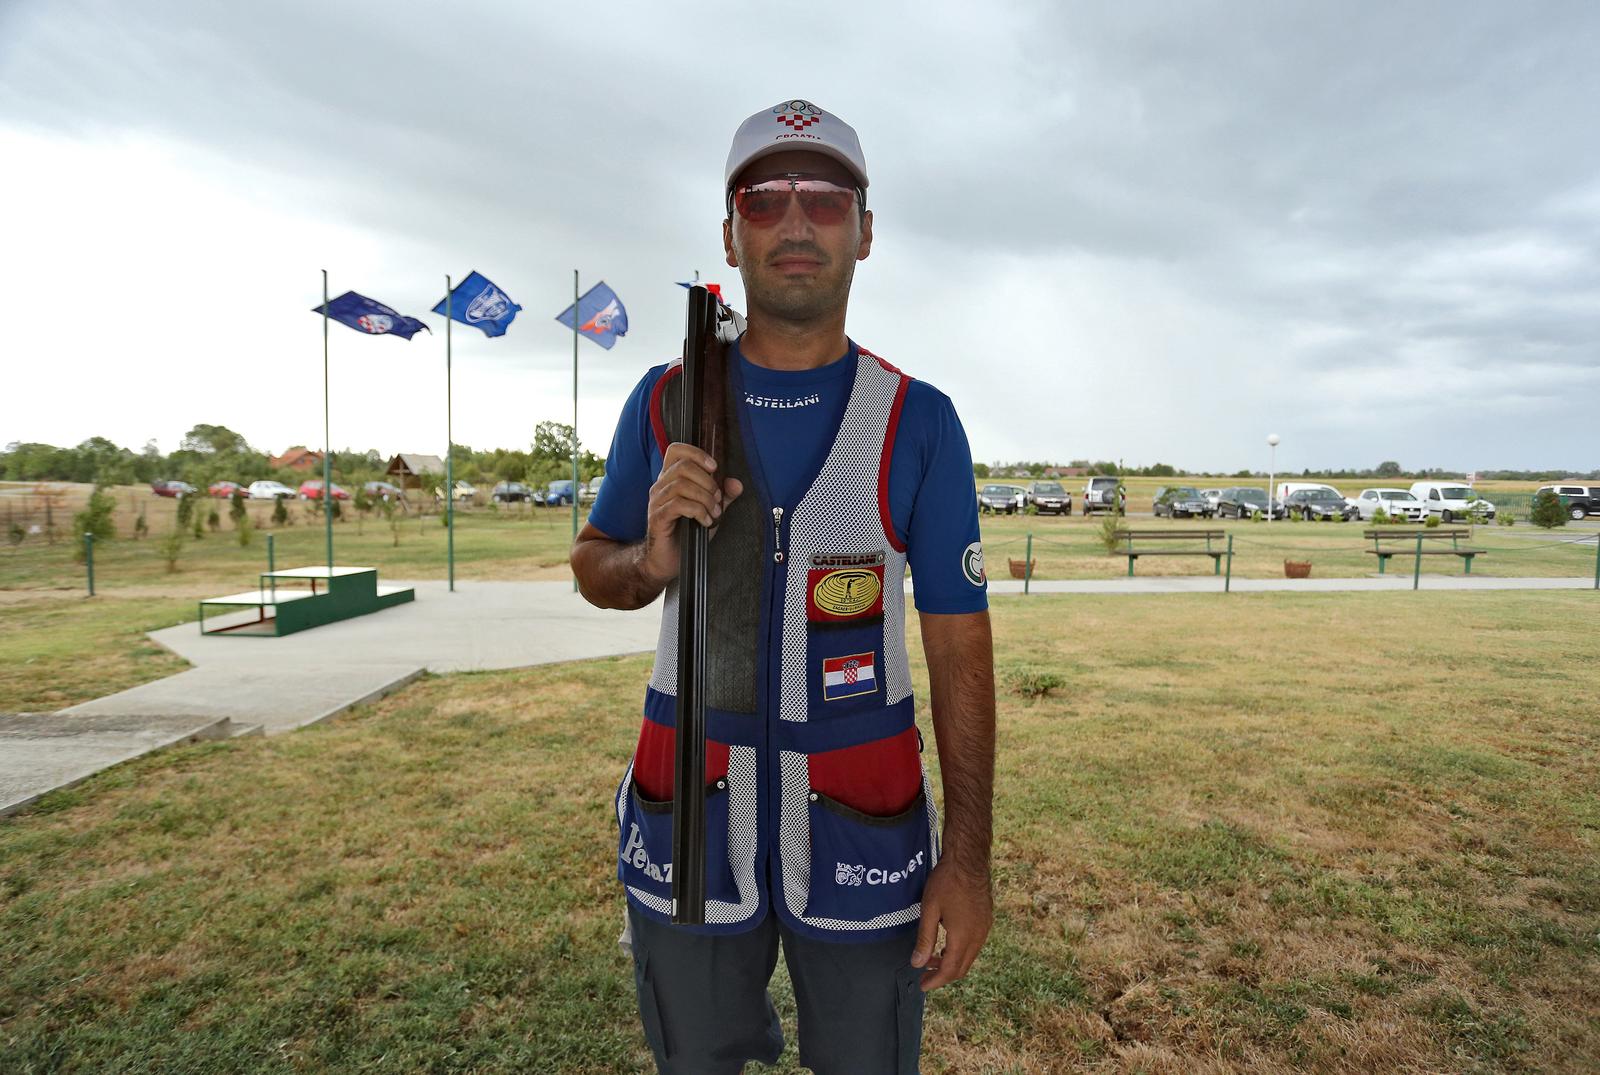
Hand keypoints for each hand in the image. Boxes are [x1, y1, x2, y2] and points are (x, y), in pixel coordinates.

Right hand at [638, 442, 742, 585]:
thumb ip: (723, 496)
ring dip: (705, 498)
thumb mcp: (710, 511)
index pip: (676, 450)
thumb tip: (736, 484)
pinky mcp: (658, 517)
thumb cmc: (687, 533)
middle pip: (683, 466)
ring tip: (714, 512)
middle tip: (717, 499)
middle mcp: (661, 486)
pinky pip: (678, 504)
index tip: (714, 467)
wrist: (669, 560)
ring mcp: (657, 501)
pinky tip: (705, 522)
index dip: (696, 453)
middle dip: (707, 481)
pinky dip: (698, 511)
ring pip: (681, 484)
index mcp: (671, 479)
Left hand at [909, 861, 991, 990]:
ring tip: (931, 958)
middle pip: (961, 968)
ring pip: (969, 957)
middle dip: (942, 975)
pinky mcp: (986, 920)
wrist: (968, 860)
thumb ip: (924, 938)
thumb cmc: (947, 881)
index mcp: (963, 937)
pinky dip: (960, 951)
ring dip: (951, 962)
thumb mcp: (929, 909)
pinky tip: (947, 943)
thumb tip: (917, 963)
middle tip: (924, 974)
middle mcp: (978, 936)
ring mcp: (985, 928)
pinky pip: (974, 945)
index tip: (922, 985)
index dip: (935, 981)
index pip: (949, 970)